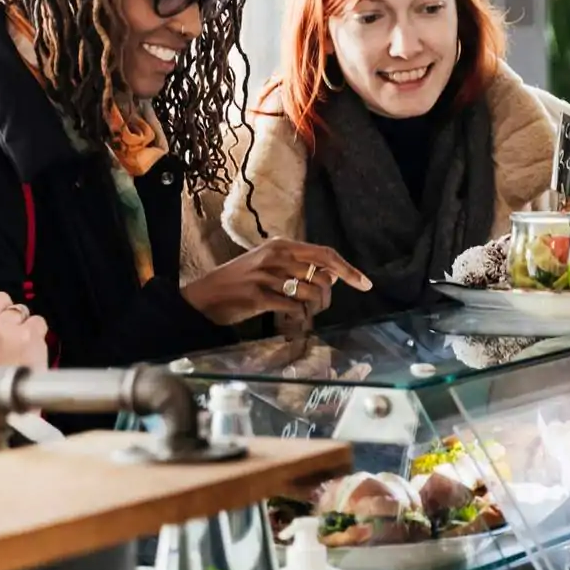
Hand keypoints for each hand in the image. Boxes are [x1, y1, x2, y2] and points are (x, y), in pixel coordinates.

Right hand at [0, 279, 49, 378]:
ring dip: (23, 324)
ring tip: (15, 347)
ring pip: (22, 309)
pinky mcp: (28, 334)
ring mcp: (6, 327)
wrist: (3, 400)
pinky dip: (37, 334)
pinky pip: (38, 321)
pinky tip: (28, 350)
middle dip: (7, 313)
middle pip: (2, 296)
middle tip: (5, 337)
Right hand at [182, 238, 371, 323]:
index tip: (365, 284)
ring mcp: (266, 275)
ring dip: (312, 310)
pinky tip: (291, 324)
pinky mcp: (258, 296)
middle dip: (326, 297)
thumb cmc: (238, 283)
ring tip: (301, 316)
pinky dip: (298, 319)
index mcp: (280, 245)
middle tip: (316, 308)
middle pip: (322, 277)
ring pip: (310, 294)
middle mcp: (275, 256)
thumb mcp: (267, 264)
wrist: (203, 297)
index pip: (324, 254)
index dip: (348, 269)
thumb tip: (333, 275)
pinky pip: (293, 308)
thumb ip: (297, 266)